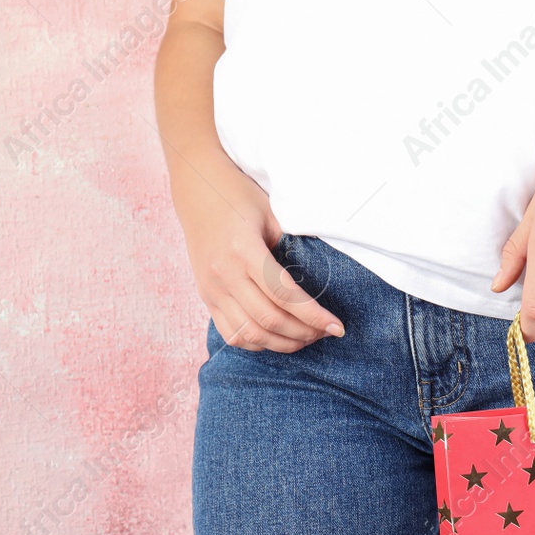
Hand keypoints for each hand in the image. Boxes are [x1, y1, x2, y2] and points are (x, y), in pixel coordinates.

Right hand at [175, 170, 343, 352]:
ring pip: (250, 334)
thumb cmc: (241, 197)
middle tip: (326, 333)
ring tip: (307, 338)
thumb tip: (322, 282)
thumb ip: (292, 248)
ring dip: (283, 343)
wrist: (198, 190)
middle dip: (304, 333)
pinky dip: (258, 343)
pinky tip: (279, 338)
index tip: (337, 327)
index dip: (314, 317)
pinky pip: (232, 334)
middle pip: (269, 320)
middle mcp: (224, 274)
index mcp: (243, 250)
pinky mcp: (206, 298)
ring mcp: (211, 289)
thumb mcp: (272, 214)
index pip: (284, 296)